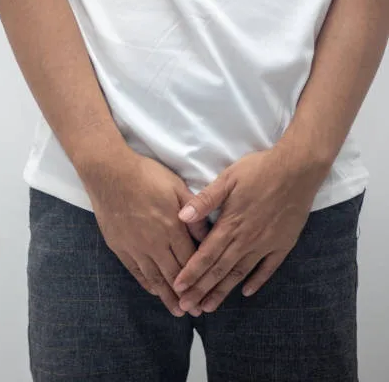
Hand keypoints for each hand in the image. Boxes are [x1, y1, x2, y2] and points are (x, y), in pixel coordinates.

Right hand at [79, 149, 208, 316]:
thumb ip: (194, 212)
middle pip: (174, 274)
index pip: (191, 259)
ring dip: (167, 296)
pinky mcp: (119, 246)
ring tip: (177, 311)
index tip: (208, 291)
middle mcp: (155, 242)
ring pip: (155, 278)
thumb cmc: (145, 175)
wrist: (109, 173)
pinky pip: (136, 271)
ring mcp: (135, 246)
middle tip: (196, 311)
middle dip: (187, 295)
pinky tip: (154, 291)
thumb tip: (208, 234)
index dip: (200, 277)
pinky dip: (147, 284)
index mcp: (172, 227)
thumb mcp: (177, 187)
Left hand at [173, 146, 328, 313]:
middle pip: (219, 269)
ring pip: (240, 273)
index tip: (177, 288)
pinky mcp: (283, 244)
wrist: (299, 168)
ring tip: (209, 306)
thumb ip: (205, 200)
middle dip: (201, 289)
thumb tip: (182, 216)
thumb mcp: (228, 179)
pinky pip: (268, 268)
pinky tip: (246, 292)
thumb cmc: (259, 170)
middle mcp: (247, 239)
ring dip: (223, 291)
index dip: (191, 272)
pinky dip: (257, 281)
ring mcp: (266, 244)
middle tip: (186, 307)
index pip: (206, 255)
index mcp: (231, 224)